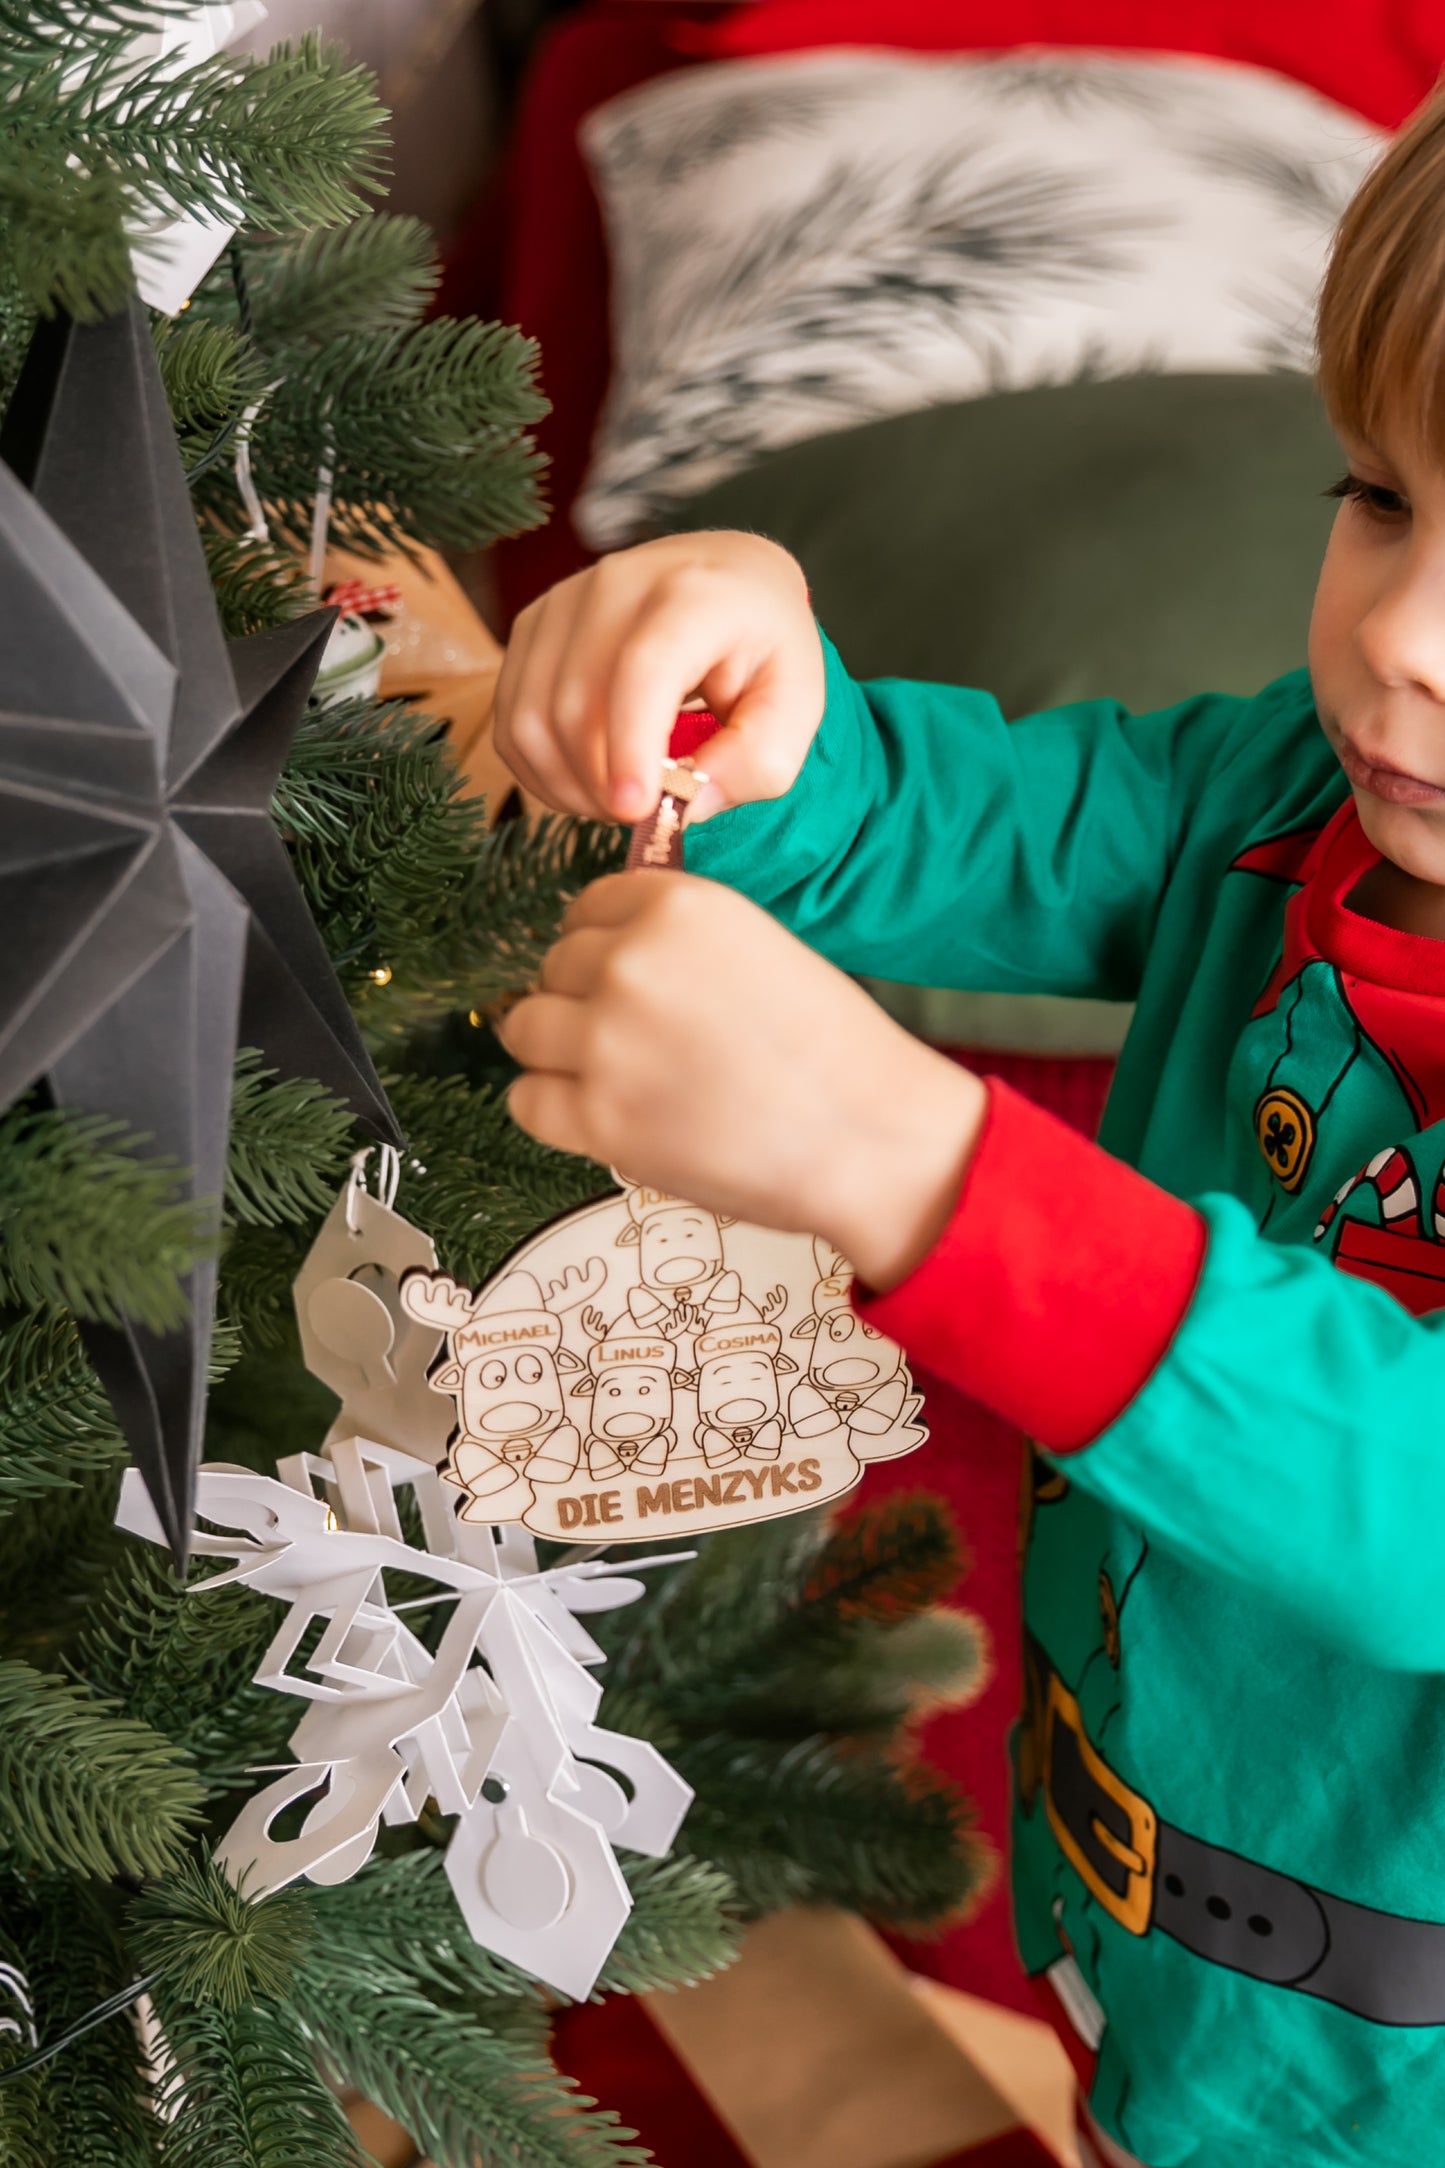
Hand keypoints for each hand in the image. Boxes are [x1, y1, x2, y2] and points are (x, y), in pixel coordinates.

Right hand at [493, 532, 824, 825]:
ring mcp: (563, 602)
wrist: (727, 581)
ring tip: (617, 800)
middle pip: (576, 705)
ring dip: (567, 785)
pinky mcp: (532, 627)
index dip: (631, 746)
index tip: (635, 810)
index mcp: (696, 594)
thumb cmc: (765, 649)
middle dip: (603, 785)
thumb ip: (754, 764)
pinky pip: (511, 719)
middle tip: (645, 816)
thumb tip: (684, 806)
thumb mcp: (794, 709)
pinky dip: (540, 769)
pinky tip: (584, 780)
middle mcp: (618, 584)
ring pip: (532, 718)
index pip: (644, 669)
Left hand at [499, 873, 987, 1292]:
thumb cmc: (834, 1051)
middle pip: (553, 967)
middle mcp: (631, 964)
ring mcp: (606, 1043)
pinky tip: (601, 1117)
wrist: (872, 1138)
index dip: (602, 947)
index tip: (624, 980)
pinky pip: (527, 1102)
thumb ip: (680, 941)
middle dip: (582, 1001)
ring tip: (611, 1078)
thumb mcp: (759, 947)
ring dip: (556, 1052)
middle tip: (635, 1042)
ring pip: (524, 1028)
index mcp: (677, 907)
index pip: (586, 908)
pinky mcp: (598, 1120)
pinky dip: (554, 1111)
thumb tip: (606, 953)